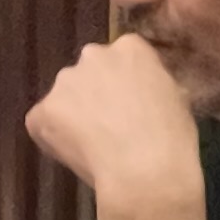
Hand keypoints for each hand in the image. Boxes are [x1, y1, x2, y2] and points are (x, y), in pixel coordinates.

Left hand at [26, 37, 206, 219]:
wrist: (144, 171)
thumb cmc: (171, 138)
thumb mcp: (178, 98)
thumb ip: (153, 84)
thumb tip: (144, 91)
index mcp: (130, 48)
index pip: (122, 58)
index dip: (126, 84)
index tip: (132, 106)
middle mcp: (92, 55)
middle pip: (91, 72)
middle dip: (97, 94)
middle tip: (111, 125)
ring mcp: (63, 82)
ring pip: (66, 97)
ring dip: (75, 114)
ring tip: (95, 145)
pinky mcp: (41, 111)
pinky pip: (45, 122)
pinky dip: (55, 137)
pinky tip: (77, 154)